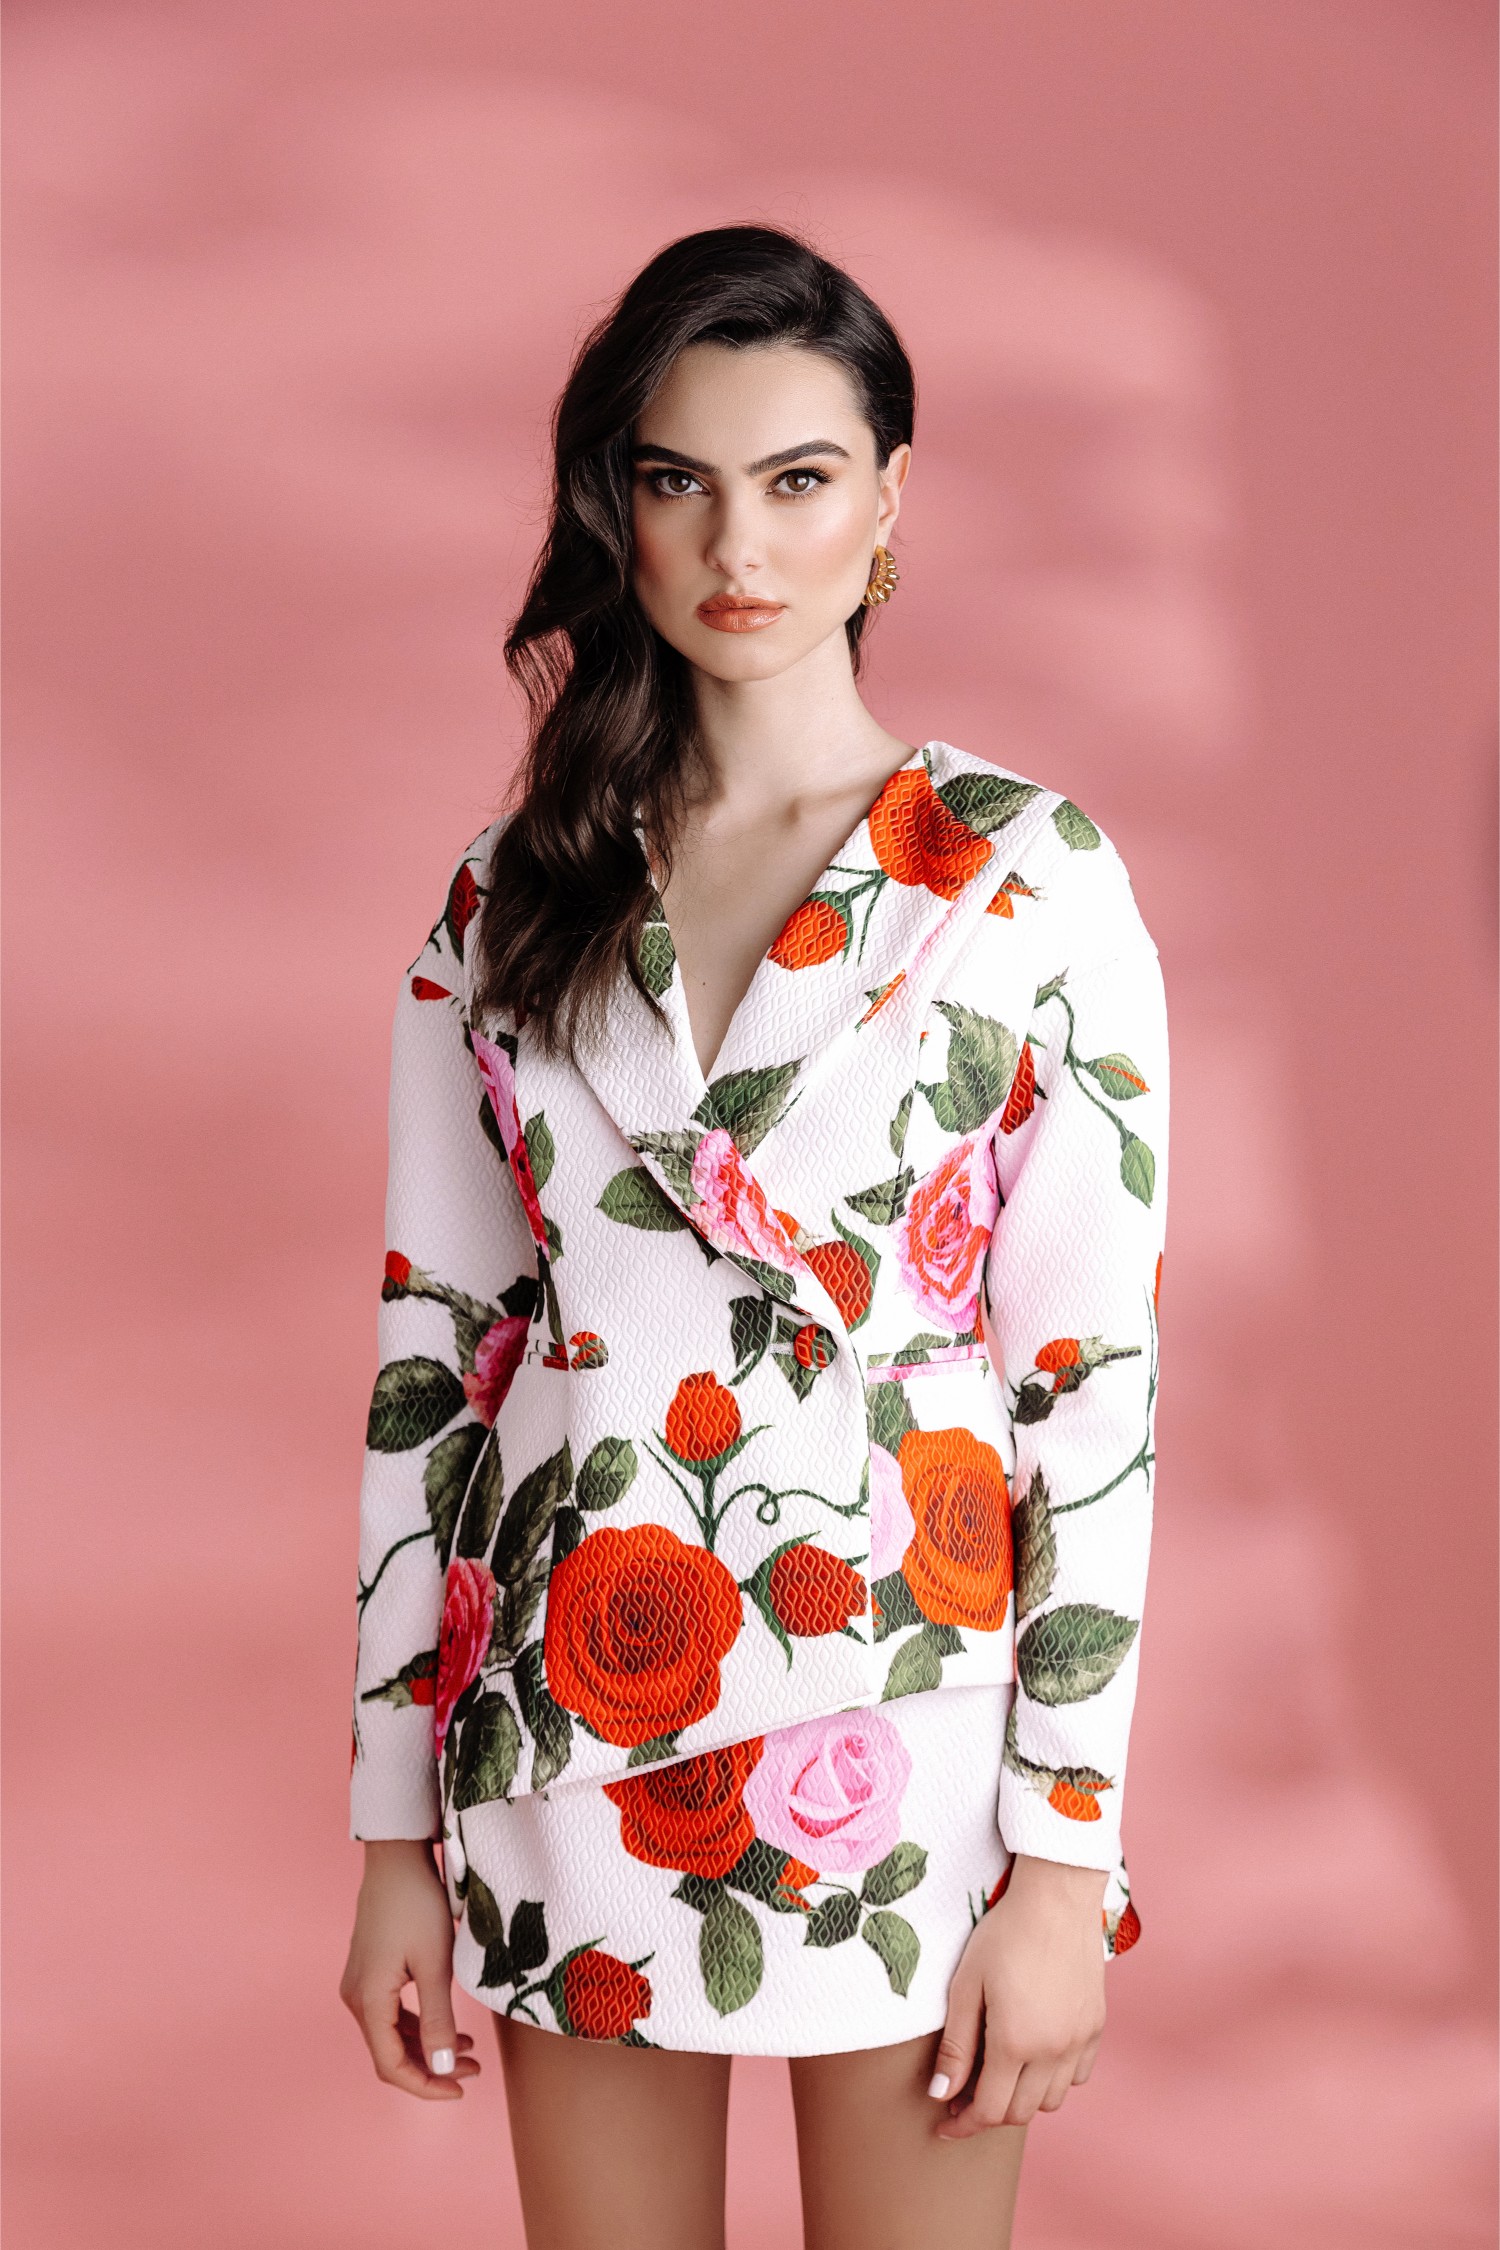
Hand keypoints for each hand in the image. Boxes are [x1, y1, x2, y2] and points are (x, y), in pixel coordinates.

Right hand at [339, 1839, 480, 2099]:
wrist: (397, 1858)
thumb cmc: (417, 1904)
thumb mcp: (435, 1964)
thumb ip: (438, 2019)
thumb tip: (444, 2067)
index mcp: (368, 2000)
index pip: (392, 2065)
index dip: (426, 2085)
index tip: (461, 2089)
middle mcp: (356, 1998)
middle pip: (390, 2053)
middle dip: (432, 2068)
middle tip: (474, 2070)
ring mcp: (360, 1985)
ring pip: (392, 2035)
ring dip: (428, 2047)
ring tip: (471, 2050)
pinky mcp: (370, 1973)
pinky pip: (391, 2014)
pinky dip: (419, 2026)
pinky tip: (449, 2026)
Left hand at [929, 1853, 1106, 2137]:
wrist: (1056, 1898)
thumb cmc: (1004, 1934)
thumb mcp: (966, 1986)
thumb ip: (956, 2046)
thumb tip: (941, 2095)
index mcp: (1016, 2042)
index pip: (990, 2111)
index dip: (963, 2125)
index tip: (944, 2124)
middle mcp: (1053, 2051)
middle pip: (1020, 2112)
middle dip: (989, 2113)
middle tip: (964, 2094)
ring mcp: (1079, 2041)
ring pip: (1051, 2100)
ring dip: (1022, 2098)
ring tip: (999, 2072)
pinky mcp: (1095, 2026)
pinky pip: (1076, 2076)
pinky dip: (1054, 2079)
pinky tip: (1035, 2054)